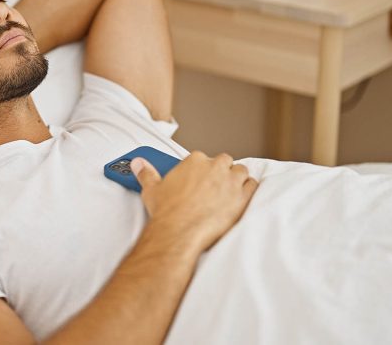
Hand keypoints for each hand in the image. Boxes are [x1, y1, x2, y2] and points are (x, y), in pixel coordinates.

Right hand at [131, 150, 258, 251]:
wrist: (179, 233)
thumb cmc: (167, 212)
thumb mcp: (151, 189)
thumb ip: (146, 173)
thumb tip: (138, 164)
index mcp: (194, 161)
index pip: (202, 158)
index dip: (202, 169)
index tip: (198, 179)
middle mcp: (214, 167)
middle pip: (224, 161)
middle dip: (220, 171)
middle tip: (213, 185)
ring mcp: (230, 181)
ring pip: (240, 171)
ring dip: (237, 178)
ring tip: (229, 190)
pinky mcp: (242, 197)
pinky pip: (252, 186)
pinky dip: (249, 189)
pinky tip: (242, 196)